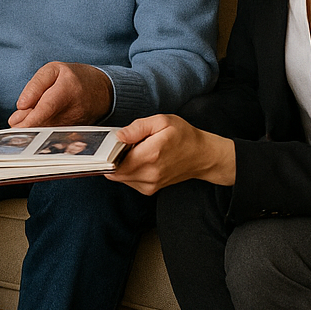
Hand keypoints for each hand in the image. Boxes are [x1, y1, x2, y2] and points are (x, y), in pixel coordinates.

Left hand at [9, 62, 111, 127]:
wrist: (101, 91)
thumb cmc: (74, 78)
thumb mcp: (53, 70)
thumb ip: (34, 86)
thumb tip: (20, 106)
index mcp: (66, 89)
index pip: (45, 108)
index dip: (29, 119)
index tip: (14, 124)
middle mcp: (72, 110)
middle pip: (43, 124)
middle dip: (24, 126)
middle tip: (14, 121)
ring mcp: (75, 125)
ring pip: (46, 132)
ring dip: (32, 129)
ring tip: (25, 119)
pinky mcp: (74, 134)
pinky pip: (53, 136)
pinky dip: (42, 132)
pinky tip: (36, 125)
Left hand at [105, 114, 235, 194]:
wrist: (202, 156)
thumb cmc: (183, 136)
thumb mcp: (162, 121)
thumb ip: (137, 127)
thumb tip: (118, 136)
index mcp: (151, 154)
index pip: (114, 161)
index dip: (109, 152)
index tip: (115, 143)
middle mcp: (149, 173)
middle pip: (114, 171)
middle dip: (114, 158)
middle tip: (127, 145)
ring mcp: (150, 184)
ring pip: (120, 177)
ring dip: (122, 164)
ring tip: (137, 152)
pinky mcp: (149, 190)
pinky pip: (128, 181)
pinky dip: (129, 171)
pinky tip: (141, 160)